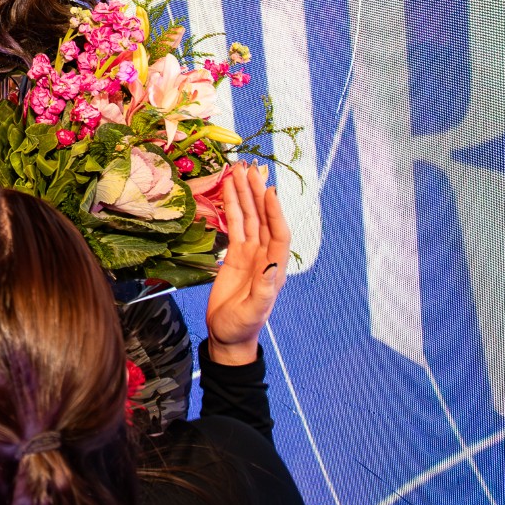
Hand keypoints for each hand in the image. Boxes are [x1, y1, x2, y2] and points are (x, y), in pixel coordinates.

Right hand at [206, 162, 290, 365]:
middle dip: (256, 193)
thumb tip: (273, 265)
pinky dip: (231, 208)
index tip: (267, 190)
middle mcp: (265, 255)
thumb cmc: (242, 326)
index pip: (277, 232)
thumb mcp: (254, 311)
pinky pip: (234, 226)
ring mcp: (250, 253)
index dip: (273, 211)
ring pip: (248, 217)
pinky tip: (227, 191)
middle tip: (249, 169)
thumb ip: (264, 290)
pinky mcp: (234, 255)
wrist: (227, 336)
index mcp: (274, 267)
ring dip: (243, 194)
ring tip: (237, 171)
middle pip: (262, 217)